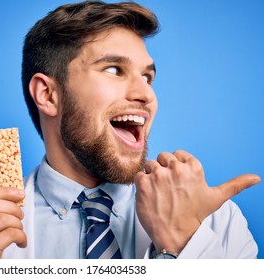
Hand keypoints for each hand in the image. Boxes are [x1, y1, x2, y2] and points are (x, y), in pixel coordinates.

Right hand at [0, 187, 26, 257]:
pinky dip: (21, 236)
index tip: (19, 193)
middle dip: (13, 207)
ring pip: (3, 218)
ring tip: (19, 232)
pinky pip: (10, 233)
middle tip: (21, 215)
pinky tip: (21, 242)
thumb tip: (12, 194)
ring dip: (17, 223)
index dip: (3, 192)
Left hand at [134, 150, 259, 254]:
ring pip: (150, 165)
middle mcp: (176, 168)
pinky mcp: (144, 183)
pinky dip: (141, 184)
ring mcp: (159, 175)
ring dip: (152, 176)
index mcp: (194, 167)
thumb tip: (256, 177)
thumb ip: (235, 184)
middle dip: (163, 170)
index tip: (178, 180)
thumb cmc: (195, 215)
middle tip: (168, 188)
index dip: (175, 167)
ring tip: (159, 192)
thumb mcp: (216, 198)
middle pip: (162, 157)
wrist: (176, 235)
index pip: (177, 154)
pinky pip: (138, 175)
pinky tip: (150, 195)